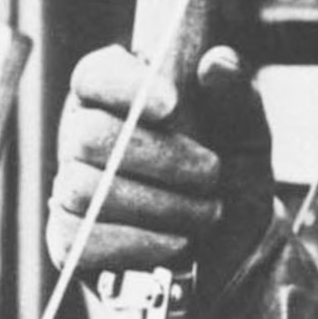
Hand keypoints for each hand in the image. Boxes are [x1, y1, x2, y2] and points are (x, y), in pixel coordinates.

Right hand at [48, 43, 273, 302]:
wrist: (233, 256)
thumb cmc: (230, 183)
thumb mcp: (248, 137)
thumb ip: (239, 95)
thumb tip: (217, 62)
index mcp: (118, 97)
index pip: (94, 74)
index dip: (126, 86)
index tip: (172, 105)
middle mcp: (83, 136)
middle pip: (88, 136)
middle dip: (160, 159)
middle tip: (211, 174)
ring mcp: (70, 188)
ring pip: (85, 190)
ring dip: (158, 206)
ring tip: (204, 213)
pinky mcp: (69, 240)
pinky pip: (79, 239)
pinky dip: (137, 243)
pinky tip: (175, 242)